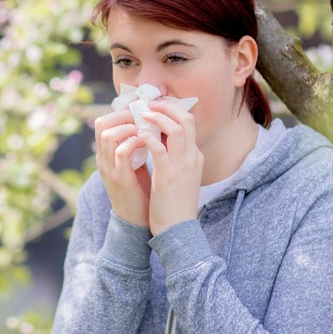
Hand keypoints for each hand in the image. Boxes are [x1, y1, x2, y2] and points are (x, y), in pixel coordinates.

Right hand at [94, 109, 151, 226]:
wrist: (137, 221)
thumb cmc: (140, 191)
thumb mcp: (135, 164)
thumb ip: (136, 146)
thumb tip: (150, 125)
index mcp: (106, 154)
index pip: (104, 122)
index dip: (122, 112)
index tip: (142, 112)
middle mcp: (103, 159)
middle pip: (102, 123)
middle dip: (124, 116)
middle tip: (144, 119)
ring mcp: (109, 168)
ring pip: (109, 134)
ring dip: (130, 128)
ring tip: (146, 131)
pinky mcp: (120, 178)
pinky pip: (122, 151)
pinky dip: (136, 143)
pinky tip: (150, 144)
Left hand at [137, 100, 202, 234]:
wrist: (177, 229)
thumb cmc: (175, 203)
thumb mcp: (180, 176)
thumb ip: (174, 157)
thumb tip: (158, 139)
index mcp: (194, 157)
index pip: (189, 123)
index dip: (172, 111)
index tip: (156, 106)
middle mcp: (191, 158)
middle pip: (187, 120)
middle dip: (168, 107)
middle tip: (149, 104)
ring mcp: (182, 166)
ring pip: (176, 129)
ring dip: (158, 118)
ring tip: (142, 115)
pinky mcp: (168, 176)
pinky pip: (159, 149)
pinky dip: (148, 137)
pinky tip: (138, 134)